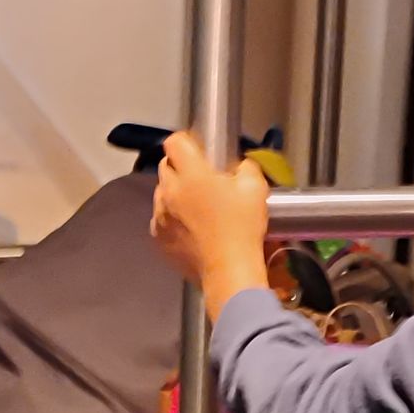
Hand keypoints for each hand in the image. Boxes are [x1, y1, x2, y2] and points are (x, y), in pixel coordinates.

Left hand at [152, 131, 271, 316]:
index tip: (198, 150)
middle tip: (202, 179)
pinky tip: (189, 227)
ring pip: (161, 192)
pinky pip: (160, 217)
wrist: (229, 270)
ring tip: (196, 206)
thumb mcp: (255, 188)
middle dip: (181, 167)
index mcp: (191, 173)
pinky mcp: (158, 236)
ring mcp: (159, 215)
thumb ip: (245, 168)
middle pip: (166, 165)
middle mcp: (169, 190)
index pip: (174, 142)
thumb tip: (238, 167)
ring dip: (175, 192)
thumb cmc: (242, 227)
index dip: (186, 142)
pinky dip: (171, 217)